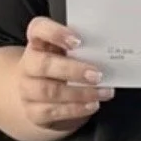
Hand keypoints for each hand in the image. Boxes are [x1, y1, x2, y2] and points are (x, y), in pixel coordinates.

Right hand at [17, 17, 112, 131]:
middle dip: (72, 70)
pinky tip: (92, 105)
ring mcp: (27, 89)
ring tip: (103, 92)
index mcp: (39, 43)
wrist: (42, 96)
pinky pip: (50, 111)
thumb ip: (86, 48)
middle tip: (97, 74)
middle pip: (42, 64)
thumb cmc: (65, 66)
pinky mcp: (31, 111)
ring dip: (79, 93)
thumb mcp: (73, 53)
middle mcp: (29, 64)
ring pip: (47, 90)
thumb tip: (113, 50)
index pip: (38, 29)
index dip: (55, 32)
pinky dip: (75, 109)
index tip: (77, 40)